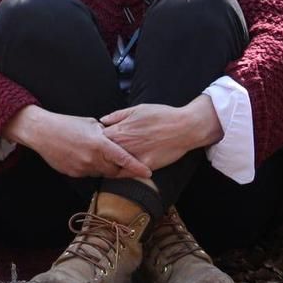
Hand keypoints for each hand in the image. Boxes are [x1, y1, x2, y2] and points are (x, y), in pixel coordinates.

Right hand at [3, 106, 151, 179]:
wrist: (42, 132)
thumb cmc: (66, 124)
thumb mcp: (89, 123)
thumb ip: (104, 133)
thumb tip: (115, 138)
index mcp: (99, 143)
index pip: (123, 159)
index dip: (137, 167)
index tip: (148, 173)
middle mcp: (92, 158)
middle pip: (114, 170)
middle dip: (119, 168)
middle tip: (123, 164)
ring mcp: (83, 167)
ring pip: (101, 173)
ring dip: (104, 167)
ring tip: (96, 154)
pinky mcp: (74, 173)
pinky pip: (88, 173)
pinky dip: (90, 167)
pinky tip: (82, 156)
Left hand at [100, 96, 222, 171]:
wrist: (185, 127)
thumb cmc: (162, 116)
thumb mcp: (137, 109)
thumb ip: (118, 115)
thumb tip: (102, 120)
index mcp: (120, 130)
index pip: (99, 138)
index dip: (98, 141)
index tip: (99, 143)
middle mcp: (124, 144)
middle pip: (103, 153)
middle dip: (101, 154)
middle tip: (101, 156)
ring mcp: (134, 155)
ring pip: (113, 164)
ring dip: (110, 164)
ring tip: (110, 164)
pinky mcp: (145, 165)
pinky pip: (128, 173)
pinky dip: (123, 173)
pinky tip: (122, 172)